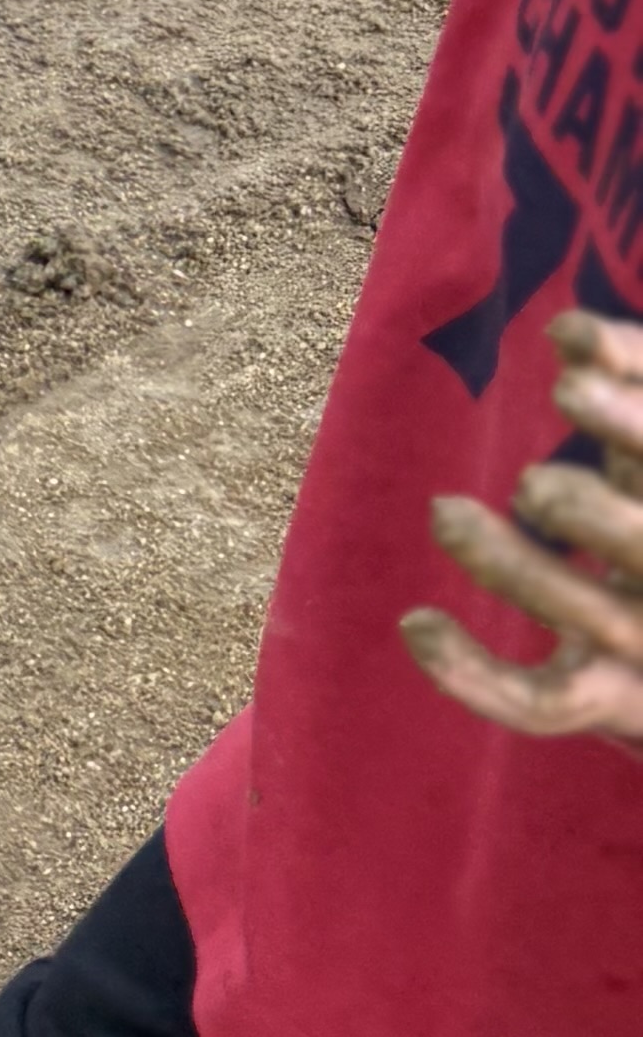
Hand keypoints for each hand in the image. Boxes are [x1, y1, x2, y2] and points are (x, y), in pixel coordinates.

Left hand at [403, 304, 642, 743]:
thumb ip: (630, 390)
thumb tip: (568, 331)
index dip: (633, 405)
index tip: (567, 354)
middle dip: (594, 513)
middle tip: (531, 482)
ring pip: (586, 618)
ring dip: (515, 568)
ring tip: (445, 511)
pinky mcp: (615, 704)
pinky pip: (543, 705)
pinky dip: (475, 676)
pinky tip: (415, 624)